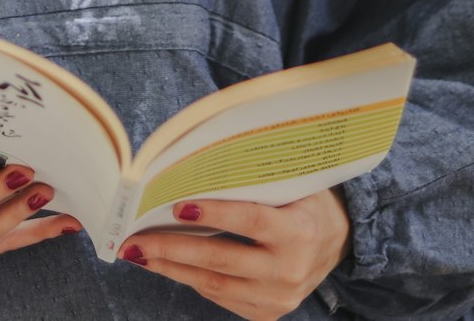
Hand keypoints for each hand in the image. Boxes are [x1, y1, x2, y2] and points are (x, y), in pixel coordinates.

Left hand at [116, 188, 350, 319]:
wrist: (337, 242)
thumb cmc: (306, 201)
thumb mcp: (292, 183)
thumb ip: (254, 181)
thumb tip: (196, 167)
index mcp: (299, 232)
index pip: (250, 221)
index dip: (214, 213)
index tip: (177, 205)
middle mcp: (290, 270)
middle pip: (222, 260)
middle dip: (173, 249)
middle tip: (136, 239)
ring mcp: (278, 298)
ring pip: (215, 285)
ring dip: (173, 268)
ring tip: (141, 254)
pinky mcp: (267, 313)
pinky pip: (221, 298)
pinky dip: (191, 280)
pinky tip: (168, 265)